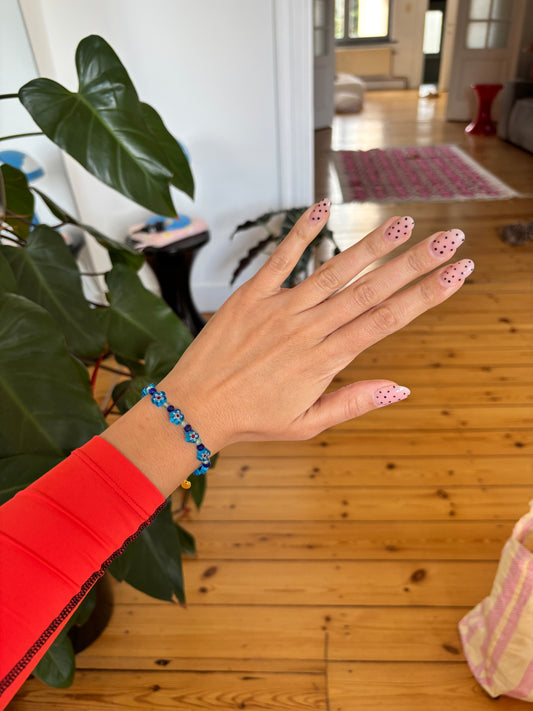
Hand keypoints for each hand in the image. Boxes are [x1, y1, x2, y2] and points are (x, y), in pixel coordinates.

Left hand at [160, 200, 473, 451]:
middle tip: (449, 239)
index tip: (457, 274)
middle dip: (413, 264)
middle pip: (369, 291)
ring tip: (403, 222)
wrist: (194, 408)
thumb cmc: (252, 419)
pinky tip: (324, 206)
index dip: (425, 296)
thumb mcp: (307, 424)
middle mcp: (307, 329)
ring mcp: (279, 308)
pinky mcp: (251, 295)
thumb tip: (401, 388)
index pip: (385, 321)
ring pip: (333, 271)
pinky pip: (280, 258)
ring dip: (370, 245)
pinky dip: (301, 232)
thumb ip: (354, 402)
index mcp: (325, 360)